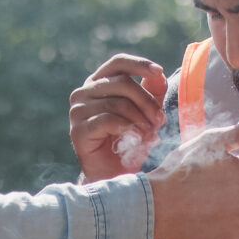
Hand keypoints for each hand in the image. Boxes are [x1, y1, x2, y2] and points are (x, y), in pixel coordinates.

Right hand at [68, 55, 169, 179]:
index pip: (118, 62)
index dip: (140, 64)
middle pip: (122, 83)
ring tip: (151, 134)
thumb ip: (152, 92)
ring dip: (140, 119)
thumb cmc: (129, 142)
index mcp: (99, 82)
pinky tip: (137, 139)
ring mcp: (78, 111)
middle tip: (160, 120)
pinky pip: (108, 120)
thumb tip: (159, 75)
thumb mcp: (145, 113)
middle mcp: (83, 92)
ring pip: (117, 103)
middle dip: (147, 101)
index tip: (160, 72)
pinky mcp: (78, 130)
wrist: (113, 175)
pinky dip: (128, 129)